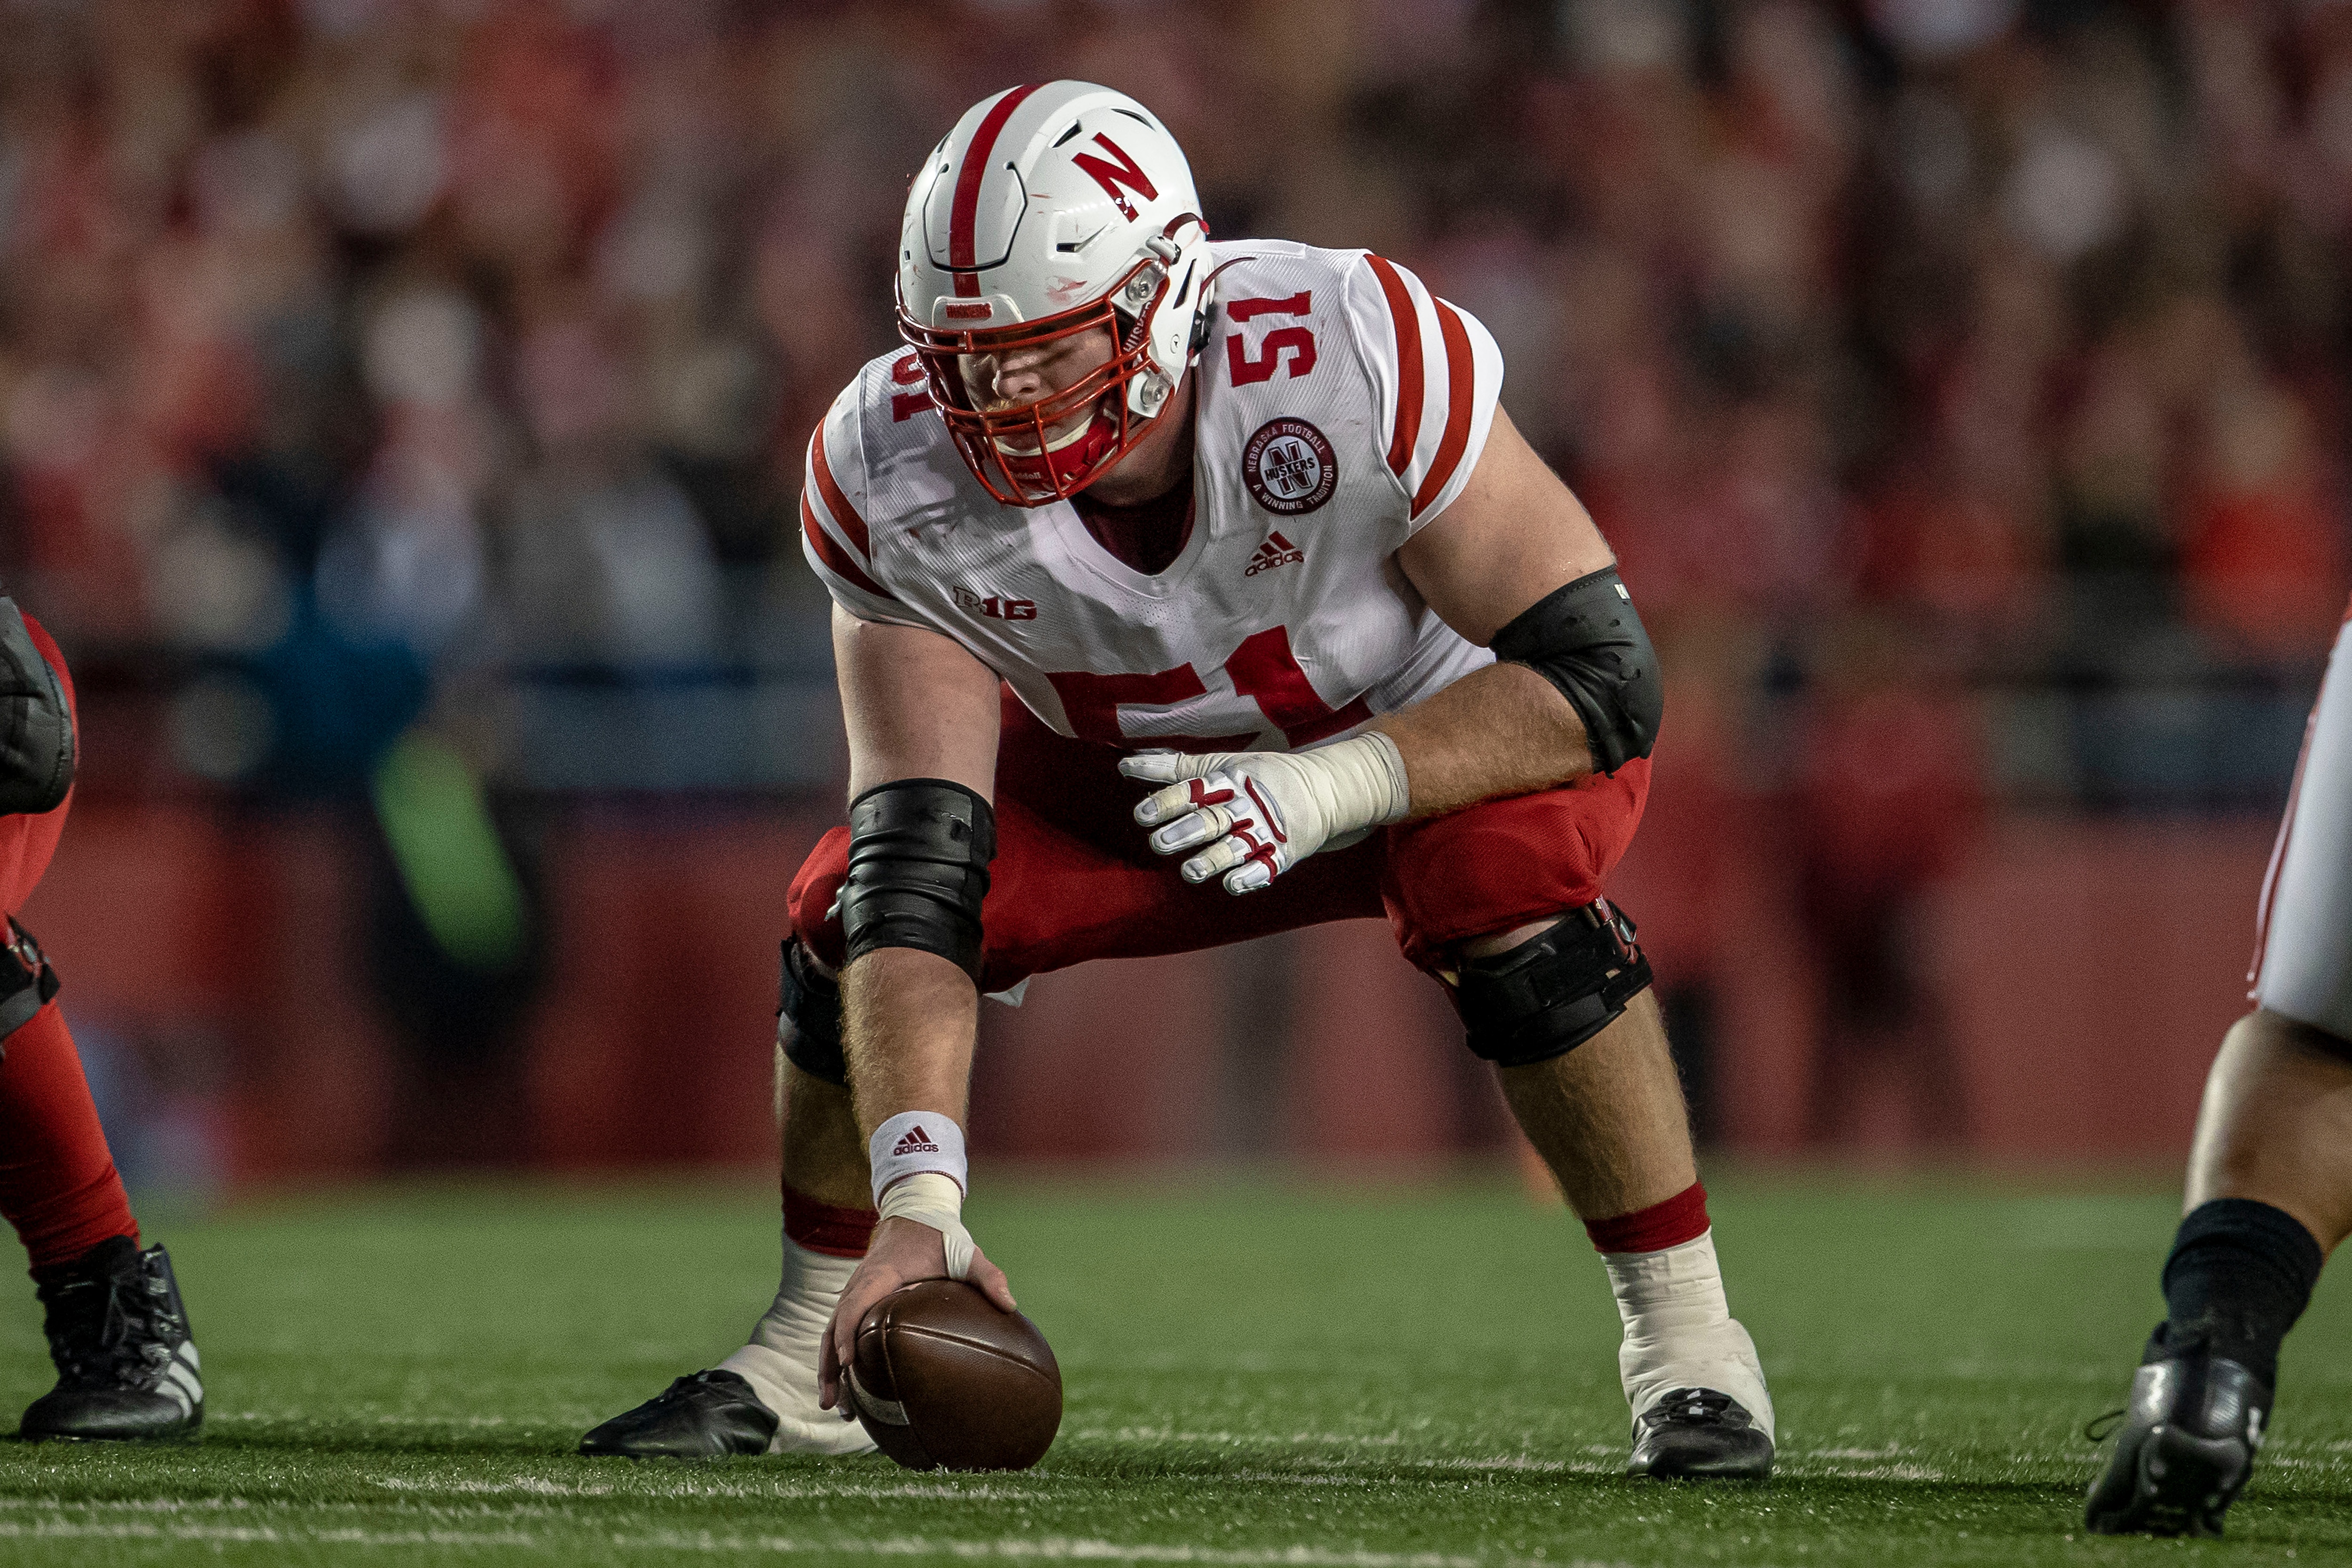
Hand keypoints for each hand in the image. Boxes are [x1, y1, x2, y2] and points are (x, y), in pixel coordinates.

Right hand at [816, 1216, 1015, 1415]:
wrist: (914, 1213)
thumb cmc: (939, 1236)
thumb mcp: (966, 1252)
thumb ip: (987, 1275)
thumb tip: (1010, 1305)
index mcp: (882, 1273)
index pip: (856, 1304)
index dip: (848, 1331)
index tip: (849, 1362)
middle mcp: (860, 1283)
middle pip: (835, 1325)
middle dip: (831, 1365)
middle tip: (835, 1403)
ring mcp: (854, 1291)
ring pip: (831, 1331)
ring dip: (828, 1367)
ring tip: (832, 1405)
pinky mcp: (856, 1299)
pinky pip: (839, 1328)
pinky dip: (836, 1355)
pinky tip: (843, 1385)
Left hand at [1120, 733, 1409, 894]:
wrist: (1324, 789)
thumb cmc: (1261, 775)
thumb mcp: (1221, 764)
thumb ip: (1174, 767)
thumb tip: (1125, 764)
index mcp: (1231, 779)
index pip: (1195, 790)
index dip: (1168, 801)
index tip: (1141, 814)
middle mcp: (1248, 805)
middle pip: (1213, 819)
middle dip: (1185, 831)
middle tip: (1158, 844)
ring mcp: (1268, 831)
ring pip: (1237, 847)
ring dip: (1213, 859)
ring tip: (1190, 872)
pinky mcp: (1285, 854)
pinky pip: (1268, 868)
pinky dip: (1251, 877)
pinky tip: (1232, 885)